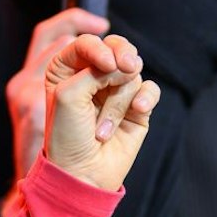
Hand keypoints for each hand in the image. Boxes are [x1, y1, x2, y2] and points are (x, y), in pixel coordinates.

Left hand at [39, 33, 159, 191]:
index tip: (105, 64)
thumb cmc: (67, 136)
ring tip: (104, 127)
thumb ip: (95, 69)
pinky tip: (137, 111)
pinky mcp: (137, 108)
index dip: (99, 48)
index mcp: (67, 69)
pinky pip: (149, 89)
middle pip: (116, 47)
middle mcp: (91, 77)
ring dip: (119, 100)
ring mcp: (115, 92)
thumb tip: (127, 64)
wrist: (83, 174)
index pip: (86, 42)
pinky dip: (145, 98)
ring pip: (132, 73)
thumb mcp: (69, 94)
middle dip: (121, 55)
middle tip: (125, 67)